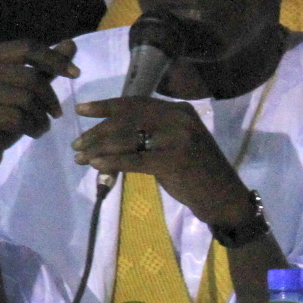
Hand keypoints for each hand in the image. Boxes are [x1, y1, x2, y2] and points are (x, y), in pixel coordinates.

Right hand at [0, 38, 77, 193]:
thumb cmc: (1, 117)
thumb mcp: (25, 90)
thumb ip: (45, 67)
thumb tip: (71, 43)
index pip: (27, 47)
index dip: (55, 59)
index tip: (76, 74)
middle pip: (31, 77)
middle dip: (50, 98)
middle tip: (57, 113)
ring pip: (26, 98)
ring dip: (42, 116)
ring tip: (41, 125)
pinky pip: (19, 118)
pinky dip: (34, 128)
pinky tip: (33, 133)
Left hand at [73, 94, 257, 230]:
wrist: (225, 199)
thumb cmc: (199, 175)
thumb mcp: (177, 146)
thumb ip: (152, 136)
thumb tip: (111, 137)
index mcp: (180, 111)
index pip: (136, 103)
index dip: (106, 105)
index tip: (82, 110)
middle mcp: (180, 119)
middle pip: (128, 119)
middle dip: (98, 131)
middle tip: (77, 143)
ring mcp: (178, 139)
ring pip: (127, 138)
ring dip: (99, 148)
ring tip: (81, 157)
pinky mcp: (174, 161)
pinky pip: (134, 159)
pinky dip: (112, 161)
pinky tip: (96, 165)